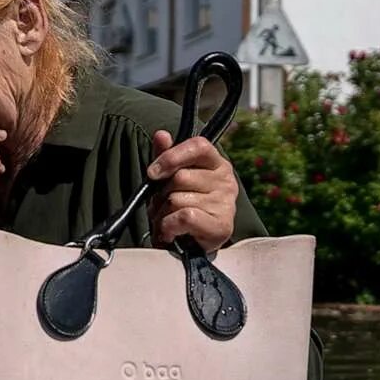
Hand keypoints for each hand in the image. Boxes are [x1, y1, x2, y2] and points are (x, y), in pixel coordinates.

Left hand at [148, 131, 237, 252]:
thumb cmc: (183, 205)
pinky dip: (169, 226)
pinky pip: (184, 217)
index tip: (153, 173)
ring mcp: (226, 204)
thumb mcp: (171, 179)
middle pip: (180, 177)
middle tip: (163, 206)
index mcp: (216, 163)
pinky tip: (171, 232)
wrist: (194, 244)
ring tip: (168, 221)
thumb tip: (161, 134)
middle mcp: (226, 181)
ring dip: (163, 214)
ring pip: (177, 199)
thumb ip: (166, 156)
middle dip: (162, 194)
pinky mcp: (222, 226)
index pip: (198, 146)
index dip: (172, 156)